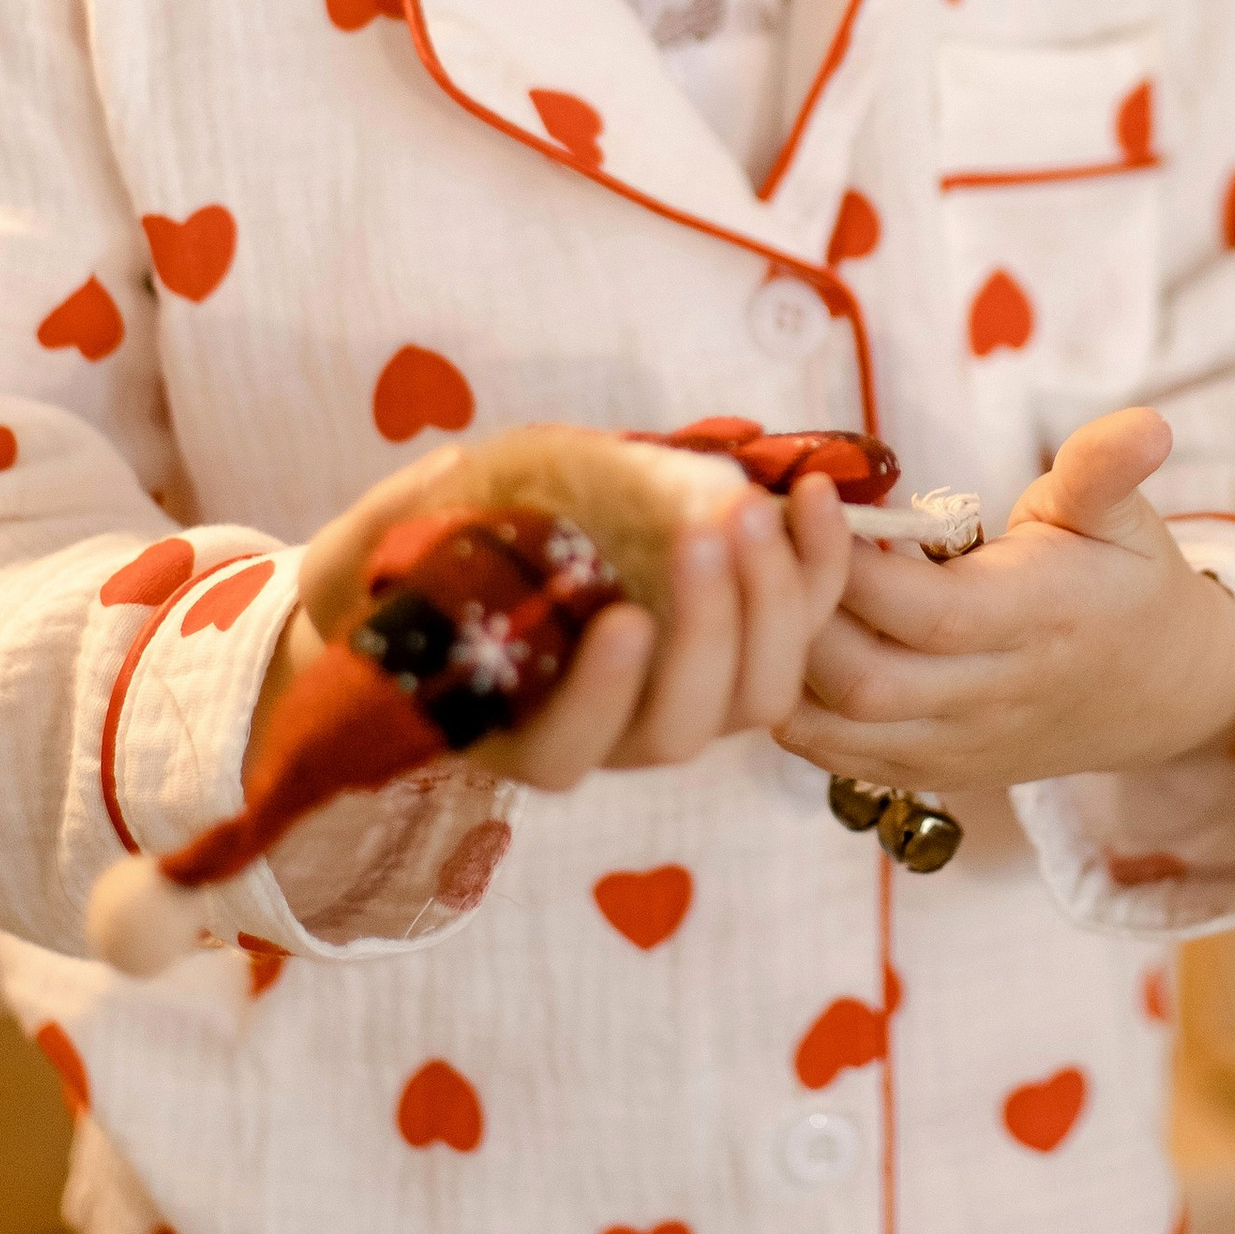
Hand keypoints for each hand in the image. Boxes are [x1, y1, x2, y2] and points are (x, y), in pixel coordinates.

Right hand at [242, 449, 854, 798]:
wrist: (487, 540)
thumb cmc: (435, 541)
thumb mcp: (414, 520)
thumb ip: (429, 515)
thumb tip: (461, 481)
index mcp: (515, 723)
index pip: (564, 751)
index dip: (599, 698)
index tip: (622, 618)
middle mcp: (610, 734)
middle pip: (679, 727)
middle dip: (706, 631)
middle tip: (704, 531)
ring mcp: (684, 698)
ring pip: (755, 696)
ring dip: (770, 603)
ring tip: (755, 508)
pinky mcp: (742, 648)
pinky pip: (803, 632)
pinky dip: (820, 568)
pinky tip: (813, 493)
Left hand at [772, 407, 1234, 795]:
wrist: (1160, 692)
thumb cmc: (1127, 582)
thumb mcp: (1124, 515)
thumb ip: (1105, 469)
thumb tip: (1148, 424)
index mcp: (1038, 623)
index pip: (926, 612)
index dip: (852, 562)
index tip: (804, 494)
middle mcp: (993, 697)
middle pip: (865, 680)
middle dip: (795, 609)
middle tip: (755, 534)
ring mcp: (957, 745)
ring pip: (837, 727)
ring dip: (778, 657)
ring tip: (752, 582)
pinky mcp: (930, 769)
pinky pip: (835, 754)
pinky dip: (788, 703)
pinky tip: (769, 639)